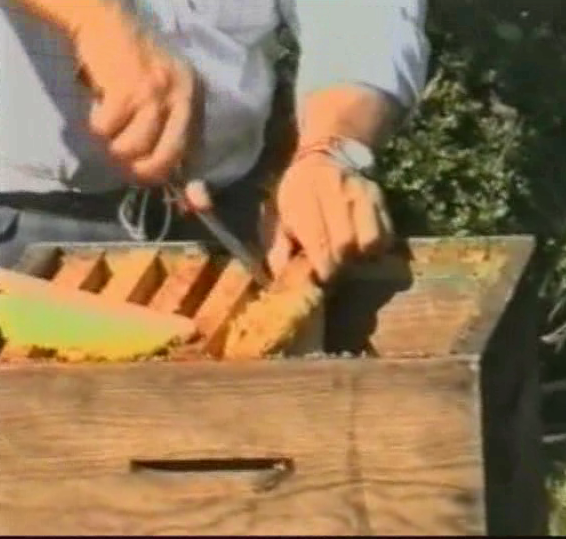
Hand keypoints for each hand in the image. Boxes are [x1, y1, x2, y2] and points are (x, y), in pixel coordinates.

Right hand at [73, 4, 200, 181]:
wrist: (105, 21)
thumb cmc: (133, 66)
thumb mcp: (163, 97)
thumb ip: (174, 138)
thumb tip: (192, 194)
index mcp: (194, 102)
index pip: (198, 153)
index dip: (194, 184)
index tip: (197, 207)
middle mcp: (183, 97)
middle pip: (165, 159)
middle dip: (140, 173)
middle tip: (123, 167)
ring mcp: (156, 92)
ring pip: (132, 149)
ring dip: (112, 148)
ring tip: (107, 129)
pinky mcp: (128, 88)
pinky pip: (106, 131)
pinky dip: (94, 127)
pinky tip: (96, 110)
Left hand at [261, 151, 393, 281]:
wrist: (323, 156)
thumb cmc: (297, 192)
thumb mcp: (280, 213)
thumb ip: (279, 245)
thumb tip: (282, 275)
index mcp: (305, 195)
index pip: (319, 241)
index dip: (321, 266)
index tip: (319, 278)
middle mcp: (336, 191)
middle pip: (346, 243)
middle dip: (339, 264)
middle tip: (333, 271)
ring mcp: (362, 192)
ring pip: (370, 240)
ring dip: (361, 257)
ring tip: (350, 260)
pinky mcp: (380, 197)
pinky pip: (386, 233)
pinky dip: (377, 248)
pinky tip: (362, 250)